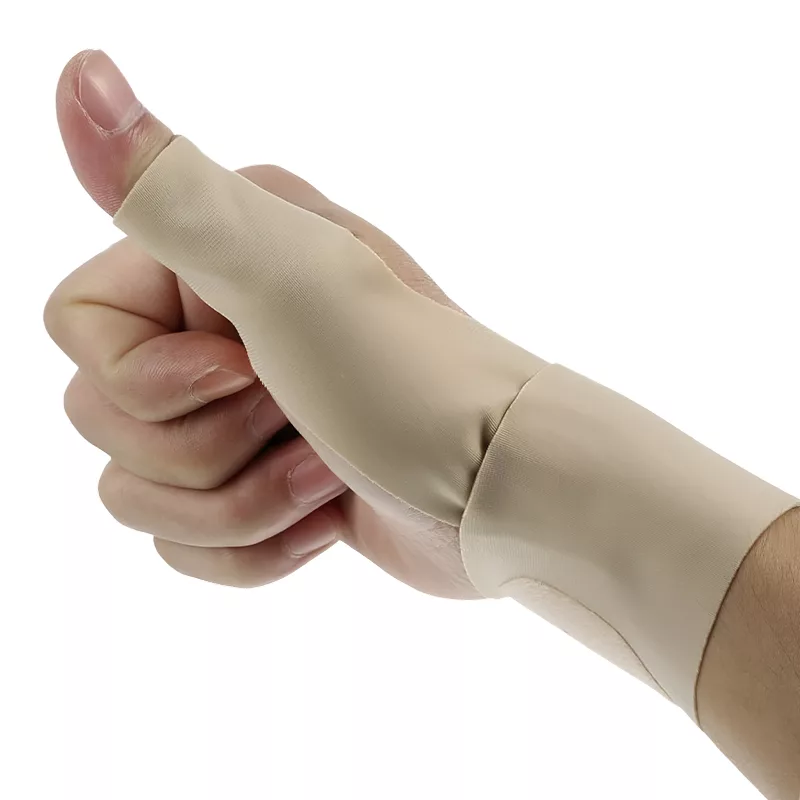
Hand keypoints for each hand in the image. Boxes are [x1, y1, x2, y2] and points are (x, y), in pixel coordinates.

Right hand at [46, 50, 480, 598]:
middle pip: (102, 423)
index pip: (76, 327)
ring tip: (325, 473)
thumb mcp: (293, 278)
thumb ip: (172, 190)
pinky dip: (254, 550)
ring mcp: (233, 414)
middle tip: (303, 421)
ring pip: (138, 493)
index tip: (244, 370)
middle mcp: (214, 326)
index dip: (147, 377)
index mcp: (212, 258)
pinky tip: (324, 517)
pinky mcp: (253, 487)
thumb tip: (78, 74)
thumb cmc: (414, 386)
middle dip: (210, 452)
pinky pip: (183, 543)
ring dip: (241, 506)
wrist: (499, 495)